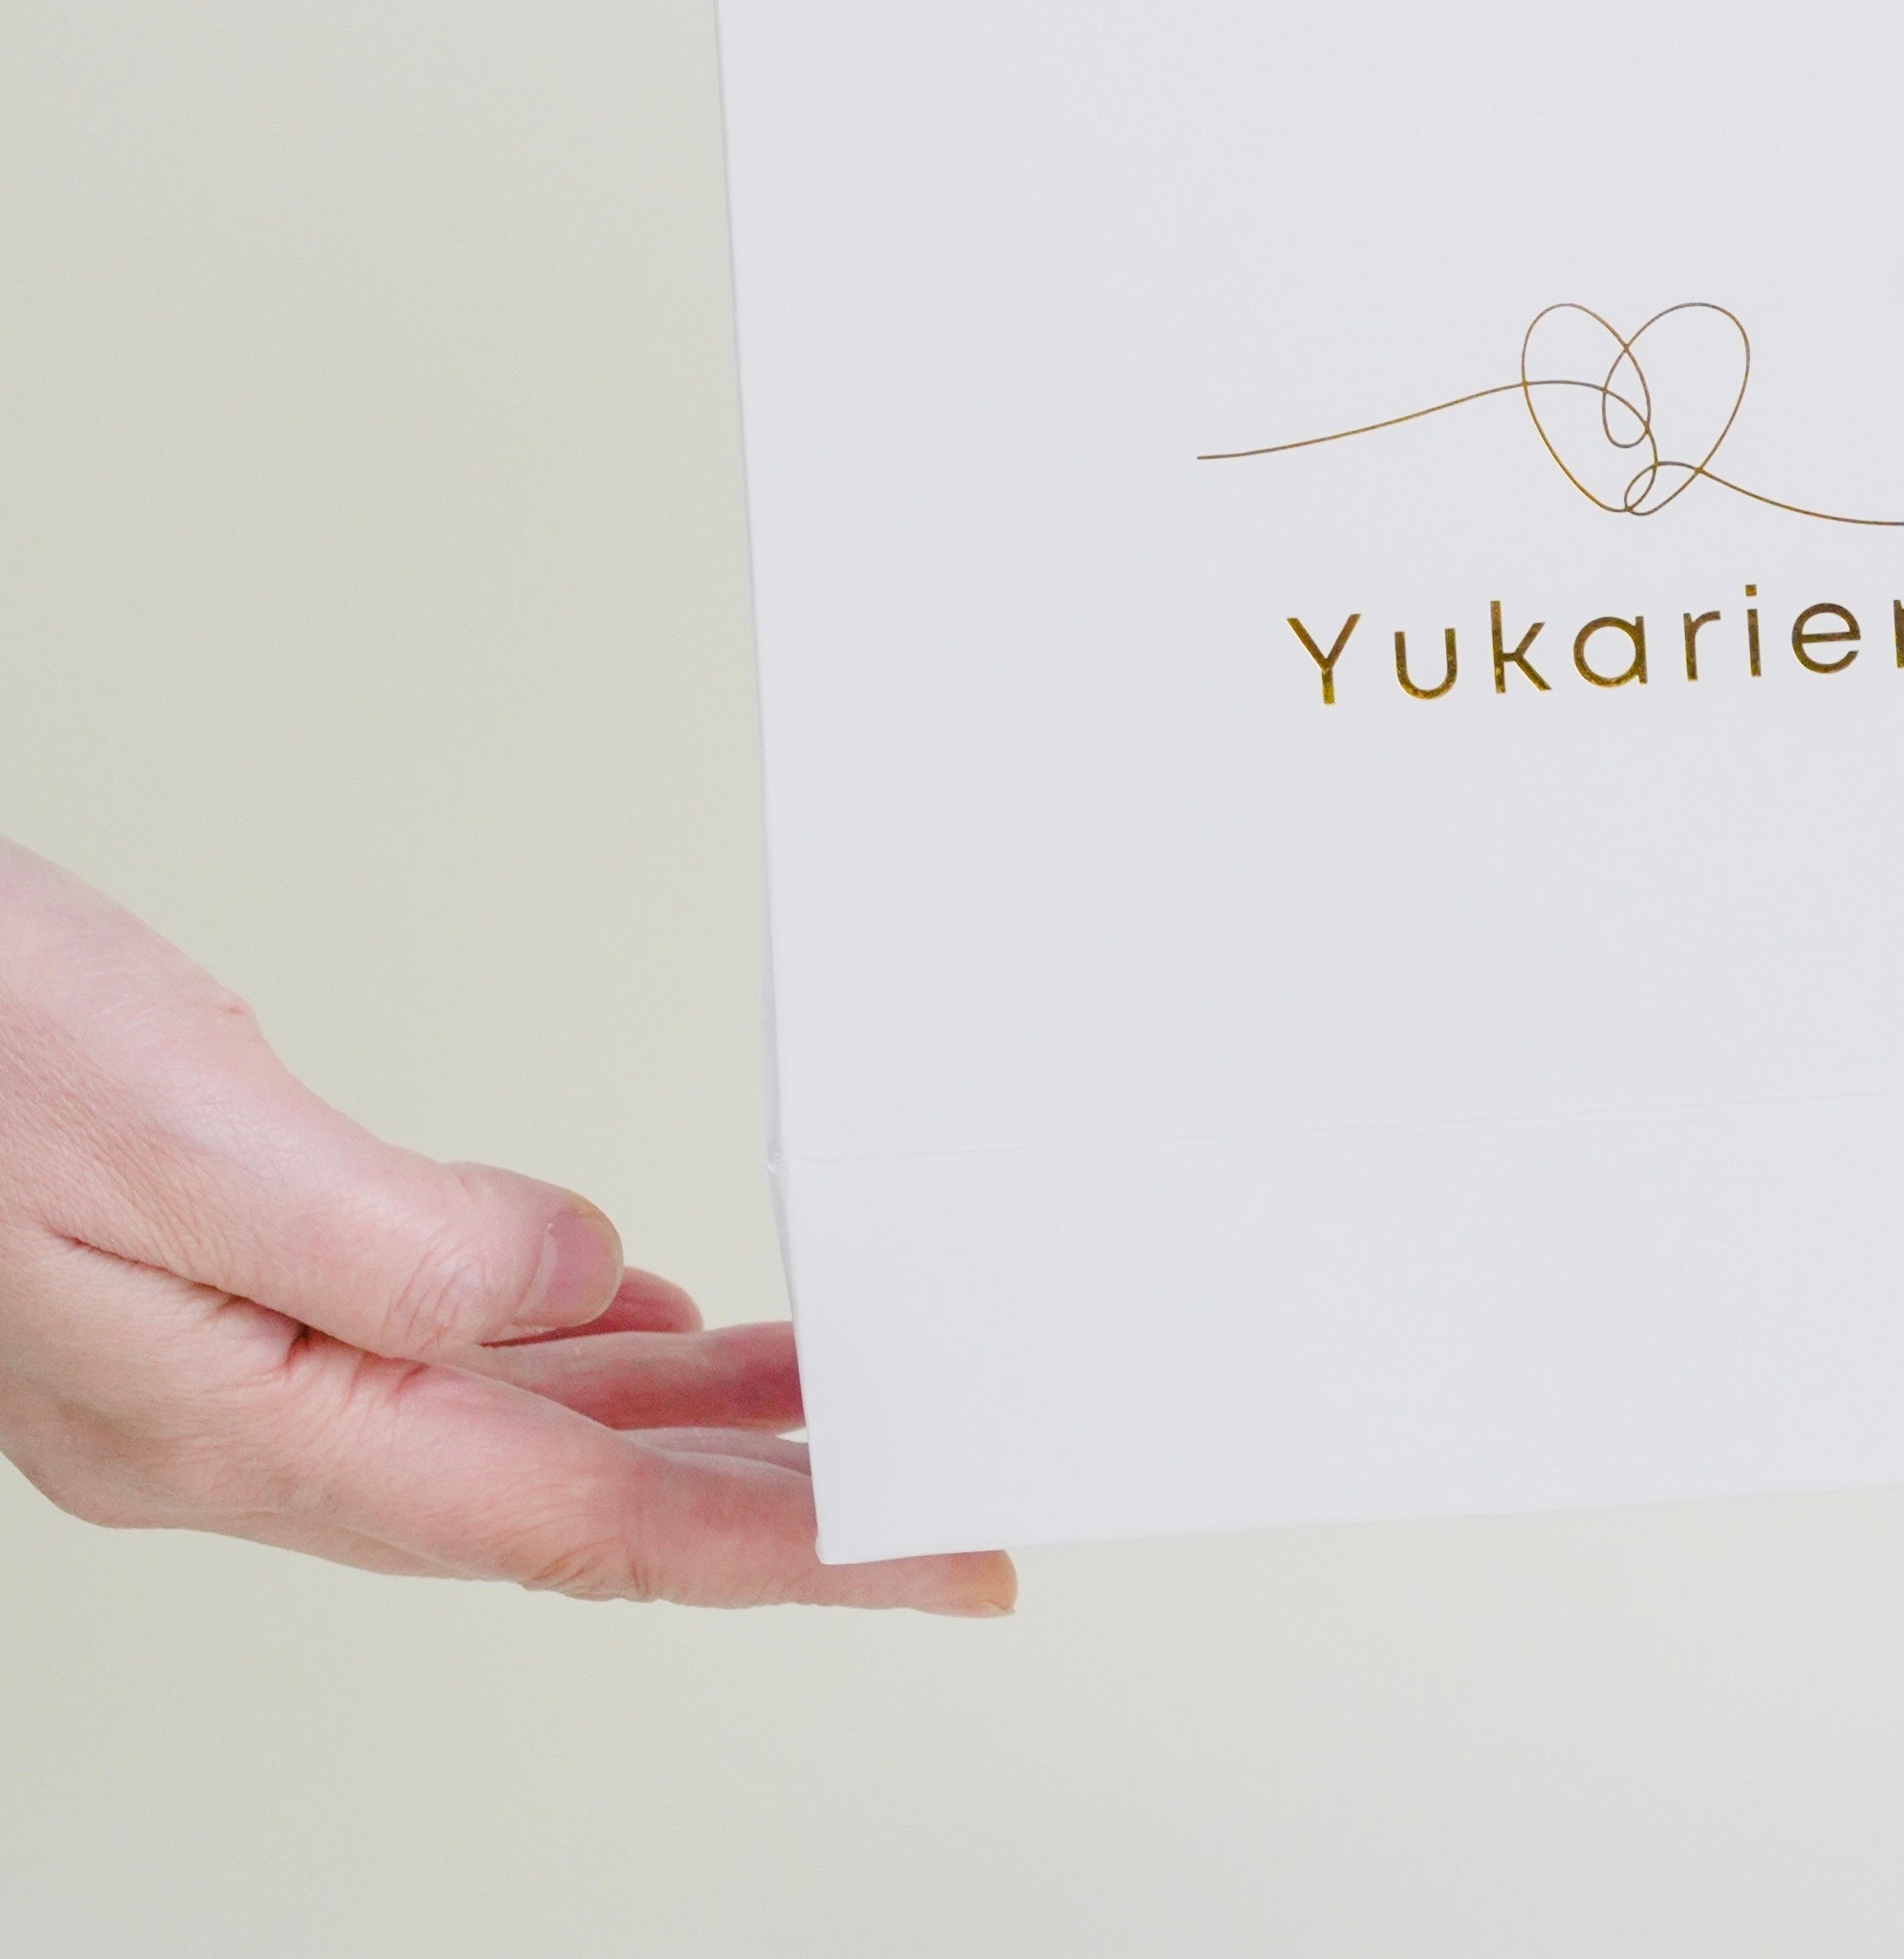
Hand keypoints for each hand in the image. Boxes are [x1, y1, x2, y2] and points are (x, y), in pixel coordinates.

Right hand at [0, 838, 1007, 1611]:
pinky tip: (640, 1327)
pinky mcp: (222, 1296)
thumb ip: (395, 1237)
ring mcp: (226, 1375)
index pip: (580, 1525)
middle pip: (569, 1506)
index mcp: (247, 1423)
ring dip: (689, 1427)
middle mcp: (243, 1431)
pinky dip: (574, 1354)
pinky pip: (451, 1361)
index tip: (932, 1561)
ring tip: (842, 1404)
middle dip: (770, 1507)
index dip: (782, 1549)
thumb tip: (586, 1285)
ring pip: (519, 1435)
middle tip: (940, 1501)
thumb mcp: (180, 1124)